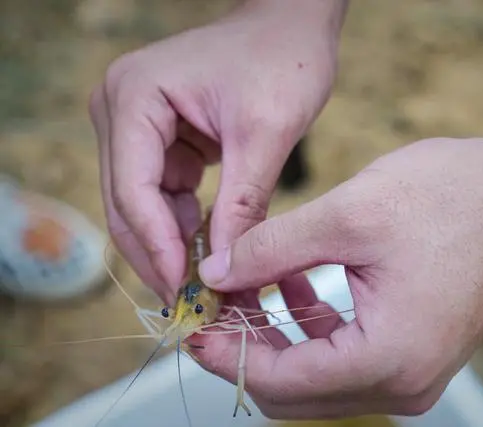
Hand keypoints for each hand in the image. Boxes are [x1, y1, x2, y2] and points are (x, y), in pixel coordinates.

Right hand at [88, 0, 347, 302]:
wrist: (291, 25)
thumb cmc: (282, 59)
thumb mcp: (265, 134)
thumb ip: (241, 204)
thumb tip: (222, 270)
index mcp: (134, 98)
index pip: (133, 190)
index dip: (158, 248)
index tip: (187, 292)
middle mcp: (121, 111)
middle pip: (127, 204)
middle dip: (160, 255)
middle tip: (193, 305)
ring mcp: (137, 126)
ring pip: (144, 207)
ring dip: (174, 246)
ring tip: (208, 287)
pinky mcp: (160, 140)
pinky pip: (164, 196)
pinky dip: (186, 226)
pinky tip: (211, 251)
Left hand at [190, 119, 482, 418]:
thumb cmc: (453, 198)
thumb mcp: (350, 213)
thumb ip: (273, 249)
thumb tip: (218, 274)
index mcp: (389, 356)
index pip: (281, 382)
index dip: (227, 355)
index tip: (193, 322)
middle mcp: (404, 382)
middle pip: (295, 394)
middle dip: (247, 349)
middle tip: (218, 300)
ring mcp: (413, 373)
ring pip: (316, 379)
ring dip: (277, 338)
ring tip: (254, 282)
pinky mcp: (415, 353)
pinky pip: (344, 360)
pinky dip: (310, 331)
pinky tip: (296, 284)